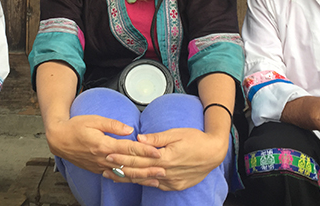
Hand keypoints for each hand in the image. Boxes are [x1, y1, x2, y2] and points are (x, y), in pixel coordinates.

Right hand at [45, 115, 162, 176]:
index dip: (144, 150)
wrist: (59, 139)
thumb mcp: (93, 120)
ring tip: (156, 179)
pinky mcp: (99, 170)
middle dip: (148, 168)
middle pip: (129, 165)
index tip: (157, 151)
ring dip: (141, 177)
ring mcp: (101, 166)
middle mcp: (103, 158)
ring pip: (124, 174)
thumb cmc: (76, 127)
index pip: (128, 148)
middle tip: (164, 169)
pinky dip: (129, 180)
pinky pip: (117, 177)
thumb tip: (129, 129)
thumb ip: (112, 124)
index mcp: (103, 145)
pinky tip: (138, 181)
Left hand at [104, 127, 228, 190]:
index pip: (138, 157)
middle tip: (105, 166)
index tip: (109, 153)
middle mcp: (167, 172)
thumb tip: (139, 138)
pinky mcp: (175, 185)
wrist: (214, 153)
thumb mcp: (176, 133)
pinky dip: (143, 182)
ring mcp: (171, 181)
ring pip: (145, 180)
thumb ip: (156, 138)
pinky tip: (134, 181)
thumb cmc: (196, 139)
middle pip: (139, 171)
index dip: (123, 156)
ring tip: (114, 175)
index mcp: (165, 157)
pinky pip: (156, 185)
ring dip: (128, 178)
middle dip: (121, 168)